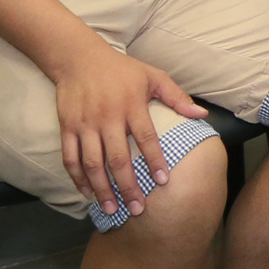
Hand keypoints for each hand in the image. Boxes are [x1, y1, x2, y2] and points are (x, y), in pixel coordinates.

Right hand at [50, 42, 206, 214]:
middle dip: (128, 186)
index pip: (146, 138)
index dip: (155, 160)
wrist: (78, 58)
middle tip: (137, 209)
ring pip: (92, 163)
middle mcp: (107, 117)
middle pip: (117, 158)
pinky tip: (88, 193)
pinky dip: (78, 178)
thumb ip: (177, 97)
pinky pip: (70, 158)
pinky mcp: (67, 127)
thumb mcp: (153, 76)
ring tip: (113, 210)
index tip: (162, 182)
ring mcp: (85, 124)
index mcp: (131, 105)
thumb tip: (202, 114)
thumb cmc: (121, 69)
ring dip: (102, 189)